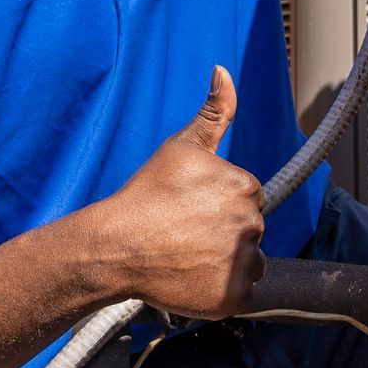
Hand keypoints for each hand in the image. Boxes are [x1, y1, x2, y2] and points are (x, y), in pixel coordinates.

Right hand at [85, 67, 265, 319]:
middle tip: (186, 231)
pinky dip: (221, 288)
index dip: (219, 203)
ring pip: (249, 261)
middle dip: (225, 230)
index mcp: (244, 186)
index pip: (249, 196)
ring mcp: (242, 262)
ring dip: (227, 260)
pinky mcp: (233, 295)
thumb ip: (213, 112)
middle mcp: (251, 224)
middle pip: (250, 228)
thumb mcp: (180, 146)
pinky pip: (241, 292)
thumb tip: (223, 71)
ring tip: (188, 253)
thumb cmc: (147, 194)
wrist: (116, 246)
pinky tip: (193, 276)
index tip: (192, 208)